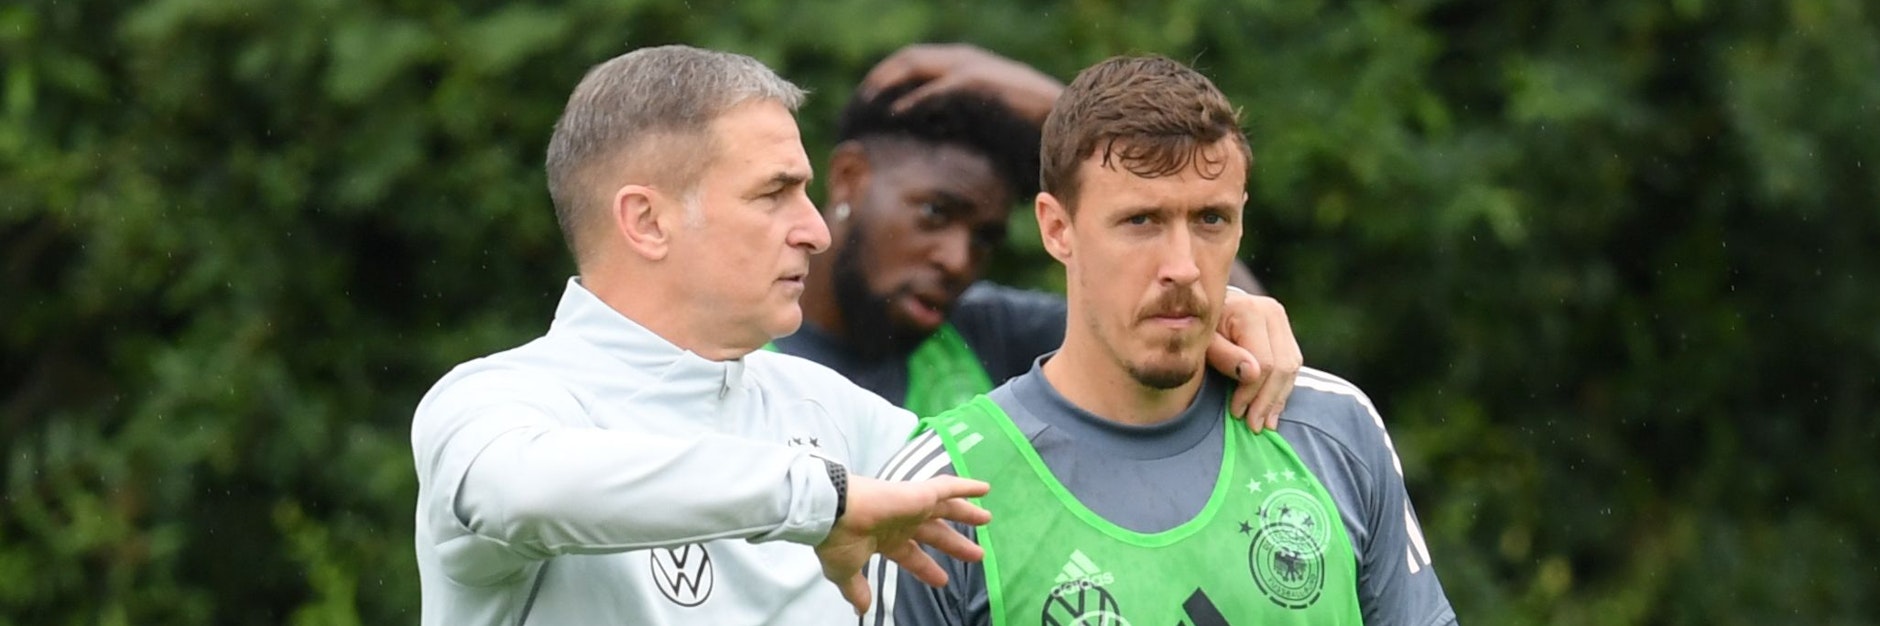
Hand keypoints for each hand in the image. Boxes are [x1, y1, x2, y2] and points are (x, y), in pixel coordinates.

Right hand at [815, 475, 991, 614]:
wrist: (833, 514)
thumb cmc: (838, 540)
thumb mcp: (846, 572)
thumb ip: (857, 590)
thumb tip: (861, 609)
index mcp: (886, 540)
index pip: (913, 556)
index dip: (928, 569)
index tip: (943, 580)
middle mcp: (901, 522)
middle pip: (936, 534)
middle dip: (955, 545)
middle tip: (977, 555)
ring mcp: (911, 506)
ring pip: (947, 509)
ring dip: (967, 513)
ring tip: (987, 518)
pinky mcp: (919, 494)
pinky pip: (948, 488)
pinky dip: (967, 487)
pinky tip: (985, 489)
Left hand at [859, 43, 1063, 122]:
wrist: (1065, 125)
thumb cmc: (1024, 132)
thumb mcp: (976, 126)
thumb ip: (948, 123)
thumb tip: (917, 138)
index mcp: (959, 67)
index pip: (907, 67)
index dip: (880, 85)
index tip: (857, 113)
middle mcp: (961, 60)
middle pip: (902, 62)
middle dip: (873, 84)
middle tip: (850, 114)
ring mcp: (970, 68)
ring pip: (912, 67)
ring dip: (884, 87)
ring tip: (862, 113)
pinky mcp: (979, 84)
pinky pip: (936, 90)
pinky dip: (913, 103)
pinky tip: (893, 119)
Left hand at [1207, 290, 1301, 431]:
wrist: (1205, 312)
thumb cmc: (1199, 330)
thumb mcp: (1203, 344)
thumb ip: (1224, 356)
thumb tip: (1253, 374)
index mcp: (1250, 312)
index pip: (1264, 363)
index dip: (1251, 392)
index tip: (1236, 412)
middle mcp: (1272, 312)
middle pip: (1282, 366)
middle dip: (1267, 400)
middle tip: (1254, 426)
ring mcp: (1281, 321)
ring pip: (1291, 368)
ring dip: (1278, 399)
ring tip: (1264, 423)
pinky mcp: (1285, 332)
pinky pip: (1292, 365)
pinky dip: (1282, 389)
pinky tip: (1271, 409)